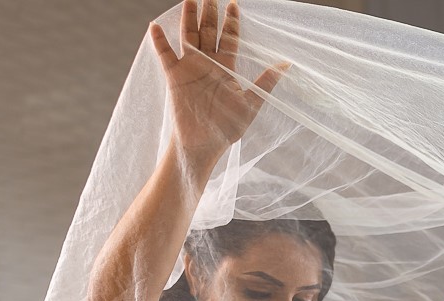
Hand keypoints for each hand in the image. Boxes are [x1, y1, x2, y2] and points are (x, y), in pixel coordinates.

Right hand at [150, 0, 288, 164]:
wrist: (204, 144)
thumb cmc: (228, 128)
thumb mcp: (252, 104)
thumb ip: (266, 82)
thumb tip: (287, 64)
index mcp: (226, 68)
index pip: (229, 39)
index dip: (231, 21)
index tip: (233, 3)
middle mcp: (207, 64)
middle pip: (208, 32)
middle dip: (210, 12)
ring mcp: (190, 68)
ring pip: (188, 36)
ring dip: (188, 18)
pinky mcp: (175, 77)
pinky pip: (165, 55)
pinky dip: (160, 41)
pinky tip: (155, 26)